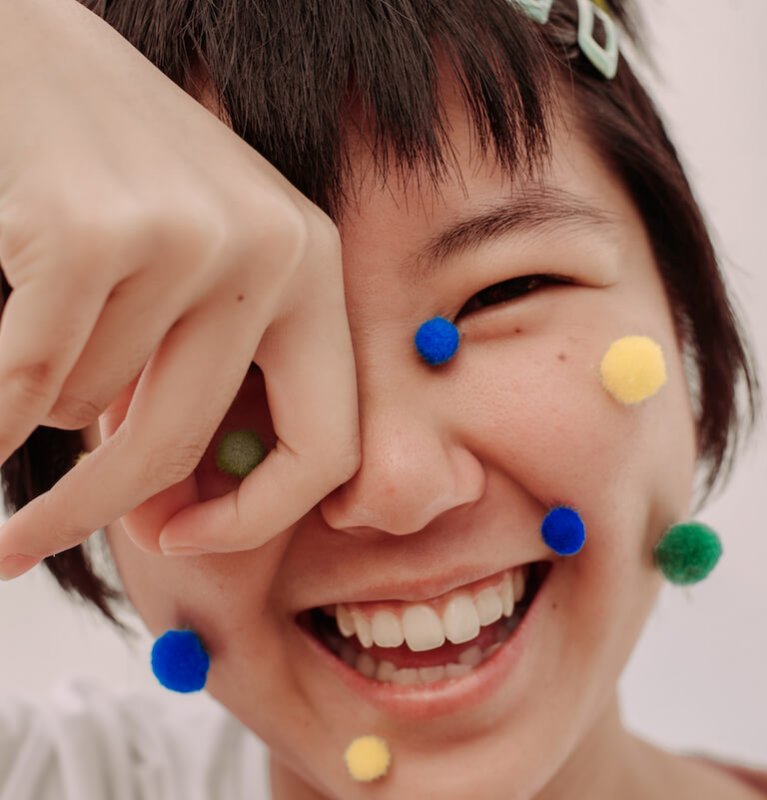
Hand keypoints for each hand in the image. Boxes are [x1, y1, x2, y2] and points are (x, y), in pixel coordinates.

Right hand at [0, 0, 358, 576]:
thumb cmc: (109, 179)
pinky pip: (28, 383)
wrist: (19, 50)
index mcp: (314, 269)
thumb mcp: (192, 277)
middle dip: (99, 516)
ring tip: (33, 330)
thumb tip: (178, 512)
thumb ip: (203, 379)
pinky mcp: (96, 230)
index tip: (180, 539)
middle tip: (28, 547)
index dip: (254, 518)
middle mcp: (275, 249)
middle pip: (191, 446)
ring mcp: (192, 234)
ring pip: (91, 410)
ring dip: (41, 399)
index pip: (328, 446)